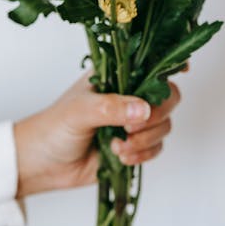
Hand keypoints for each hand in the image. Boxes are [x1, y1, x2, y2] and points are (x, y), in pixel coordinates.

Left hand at [14, 72, 180, 197]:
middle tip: (133, 126)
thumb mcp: (80, 111)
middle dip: (157, 112)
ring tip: (119, 145)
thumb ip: (112, 108)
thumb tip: (143, 110)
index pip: (150, 62)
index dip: (170, 63)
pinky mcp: (134, 146)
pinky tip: (122, 157)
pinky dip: (144, 155)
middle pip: (167, 95)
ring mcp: (132, 121)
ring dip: (146, 139)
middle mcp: (129, 94)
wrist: (41, 164)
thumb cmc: (54, 127)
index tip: (183, 71)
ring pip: (164, 124)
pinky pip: (156, 148)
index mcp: (116, 75)